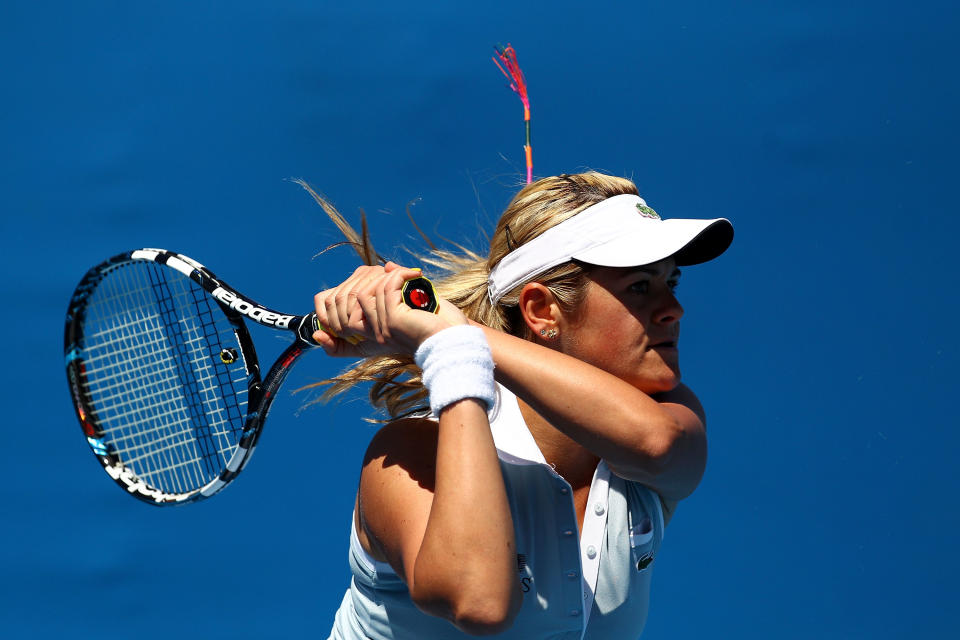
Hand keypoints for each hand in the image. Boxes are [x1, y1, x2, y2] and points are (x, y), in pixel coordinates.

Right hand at [312, 263, 461, 356]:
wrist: (456, 340)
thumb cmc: (438, 325)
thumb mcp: (412, 305)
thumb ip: (395, 290)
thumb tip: (385, 266)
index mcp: (371, 334)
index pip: (332, 314)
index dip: (342, 294)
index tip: (379, 274)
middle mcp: (371, 334)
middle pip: (345, 297)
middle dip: (368, 277)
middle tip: (397, 274)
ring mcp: (380, 329)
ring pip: (366, 290)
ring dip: (389, 276)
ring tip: (409, 277)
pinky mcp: (393, 322)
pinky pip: (385, 287)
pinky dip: (400, 275)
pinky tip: (416, 275)